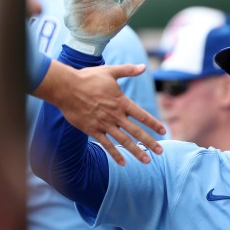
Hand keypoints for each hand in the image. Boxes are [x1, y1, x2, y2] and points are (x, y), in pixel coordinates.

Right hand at [33, 61, 165, 164]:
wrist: (65, 88)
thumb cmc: (88, 78)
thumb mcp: (110, 71)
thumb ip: (128, 70)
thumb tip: (143, 67)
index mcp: (122, 102)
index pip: (142, 115)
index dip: (154, 123)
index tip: (163, 131)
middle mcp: (115, 115)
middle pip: (136, 131)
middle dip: (150, 142)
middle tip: (160, 152)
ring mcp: (104, 124)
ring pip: (123, 141)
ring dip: (136, 152)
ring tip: (146, 161)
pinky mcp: (93, 130)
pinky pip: (106, 144)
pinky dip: (115, 154)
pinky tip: (123, 163)